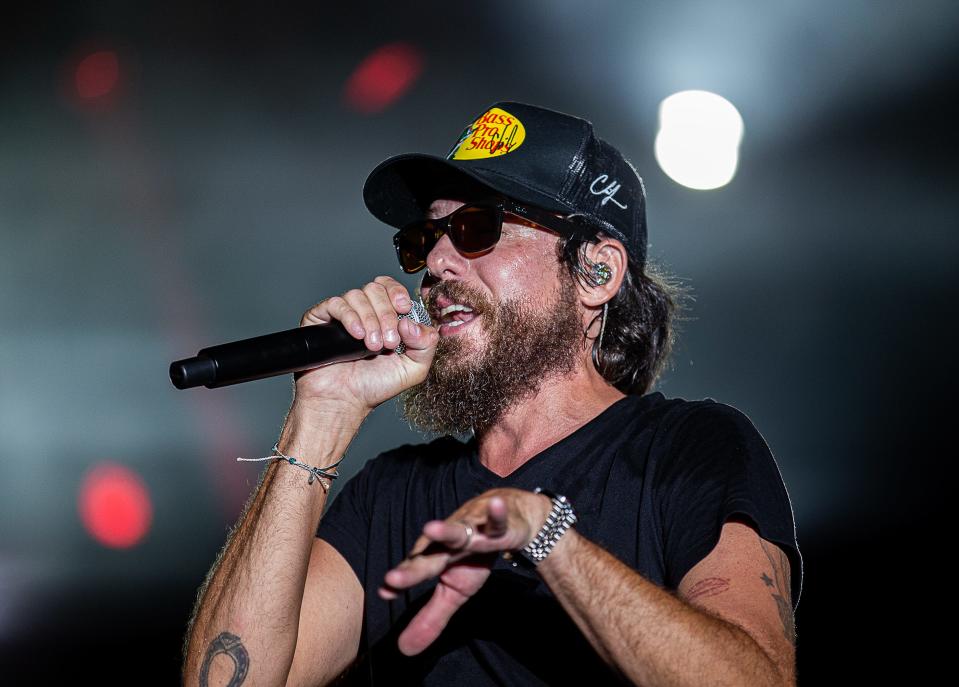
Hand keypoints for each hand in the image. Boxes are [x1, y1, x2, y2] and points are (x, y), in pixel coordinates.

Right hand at [293, 276, 438, 412]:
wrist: (343, 401)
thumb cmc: (374, 386)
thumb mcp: (413, 369)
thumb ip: (426, 345)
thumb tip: (412, 322)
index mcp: (387, 318)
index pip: (392, 288)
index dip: (398, 294)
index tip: (403, 310)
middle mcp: (365, 312)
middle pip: (377, 288)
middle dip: (386, 314)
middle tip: (388, 342)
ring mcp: (343, 314)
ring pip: (358, 295)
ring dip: (370, 320)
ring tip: (372, 346)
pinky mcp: (321, 318)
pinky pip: (336, 303)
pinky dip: (350, 317)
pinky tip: (356, 336)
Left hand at [377, 488, 551, 655]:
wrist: (506, 523)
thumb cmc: (474, 557)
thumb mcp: (455, 592)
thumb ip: (430, 619)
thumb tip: (404, 650)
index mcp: (436, 560)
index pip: (415, 571)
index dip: (401, 580)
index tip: (384, 592)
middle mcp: (448, 545)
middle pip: (429, 556)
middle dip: (413, 567)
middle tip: (392, 578)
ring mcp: (472, 532)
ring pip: (457, 532)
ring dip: (445, 530)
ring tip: (430, 528)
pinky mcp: (496, 526)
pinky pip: (497, 522)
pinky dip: (496, 515)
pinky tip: (495, 506)